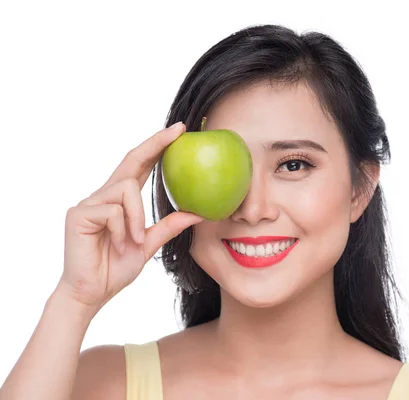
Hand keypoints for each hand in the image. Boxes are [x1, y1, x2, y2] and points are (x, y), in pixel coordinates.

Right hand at [57, 121, 203, 311]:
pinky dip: (122, 229)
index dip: (158, 146)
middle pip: (131, 160)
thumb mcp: (148, 245)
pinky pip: (113, 211)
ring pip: (127, 189)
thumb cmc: (115, 269)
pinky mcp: (79, 214)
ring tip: (133, 241)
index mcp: (120, 200)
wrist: (91, 294)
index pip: (141, 166)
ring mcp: (89, 202)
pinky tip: (118, 245)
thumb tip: (198, 213)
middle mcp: (103, 195)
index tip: (179, 131)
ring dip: (137, 217)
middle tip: (179, 131)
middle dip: (156, 143)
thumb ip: (168, 227)